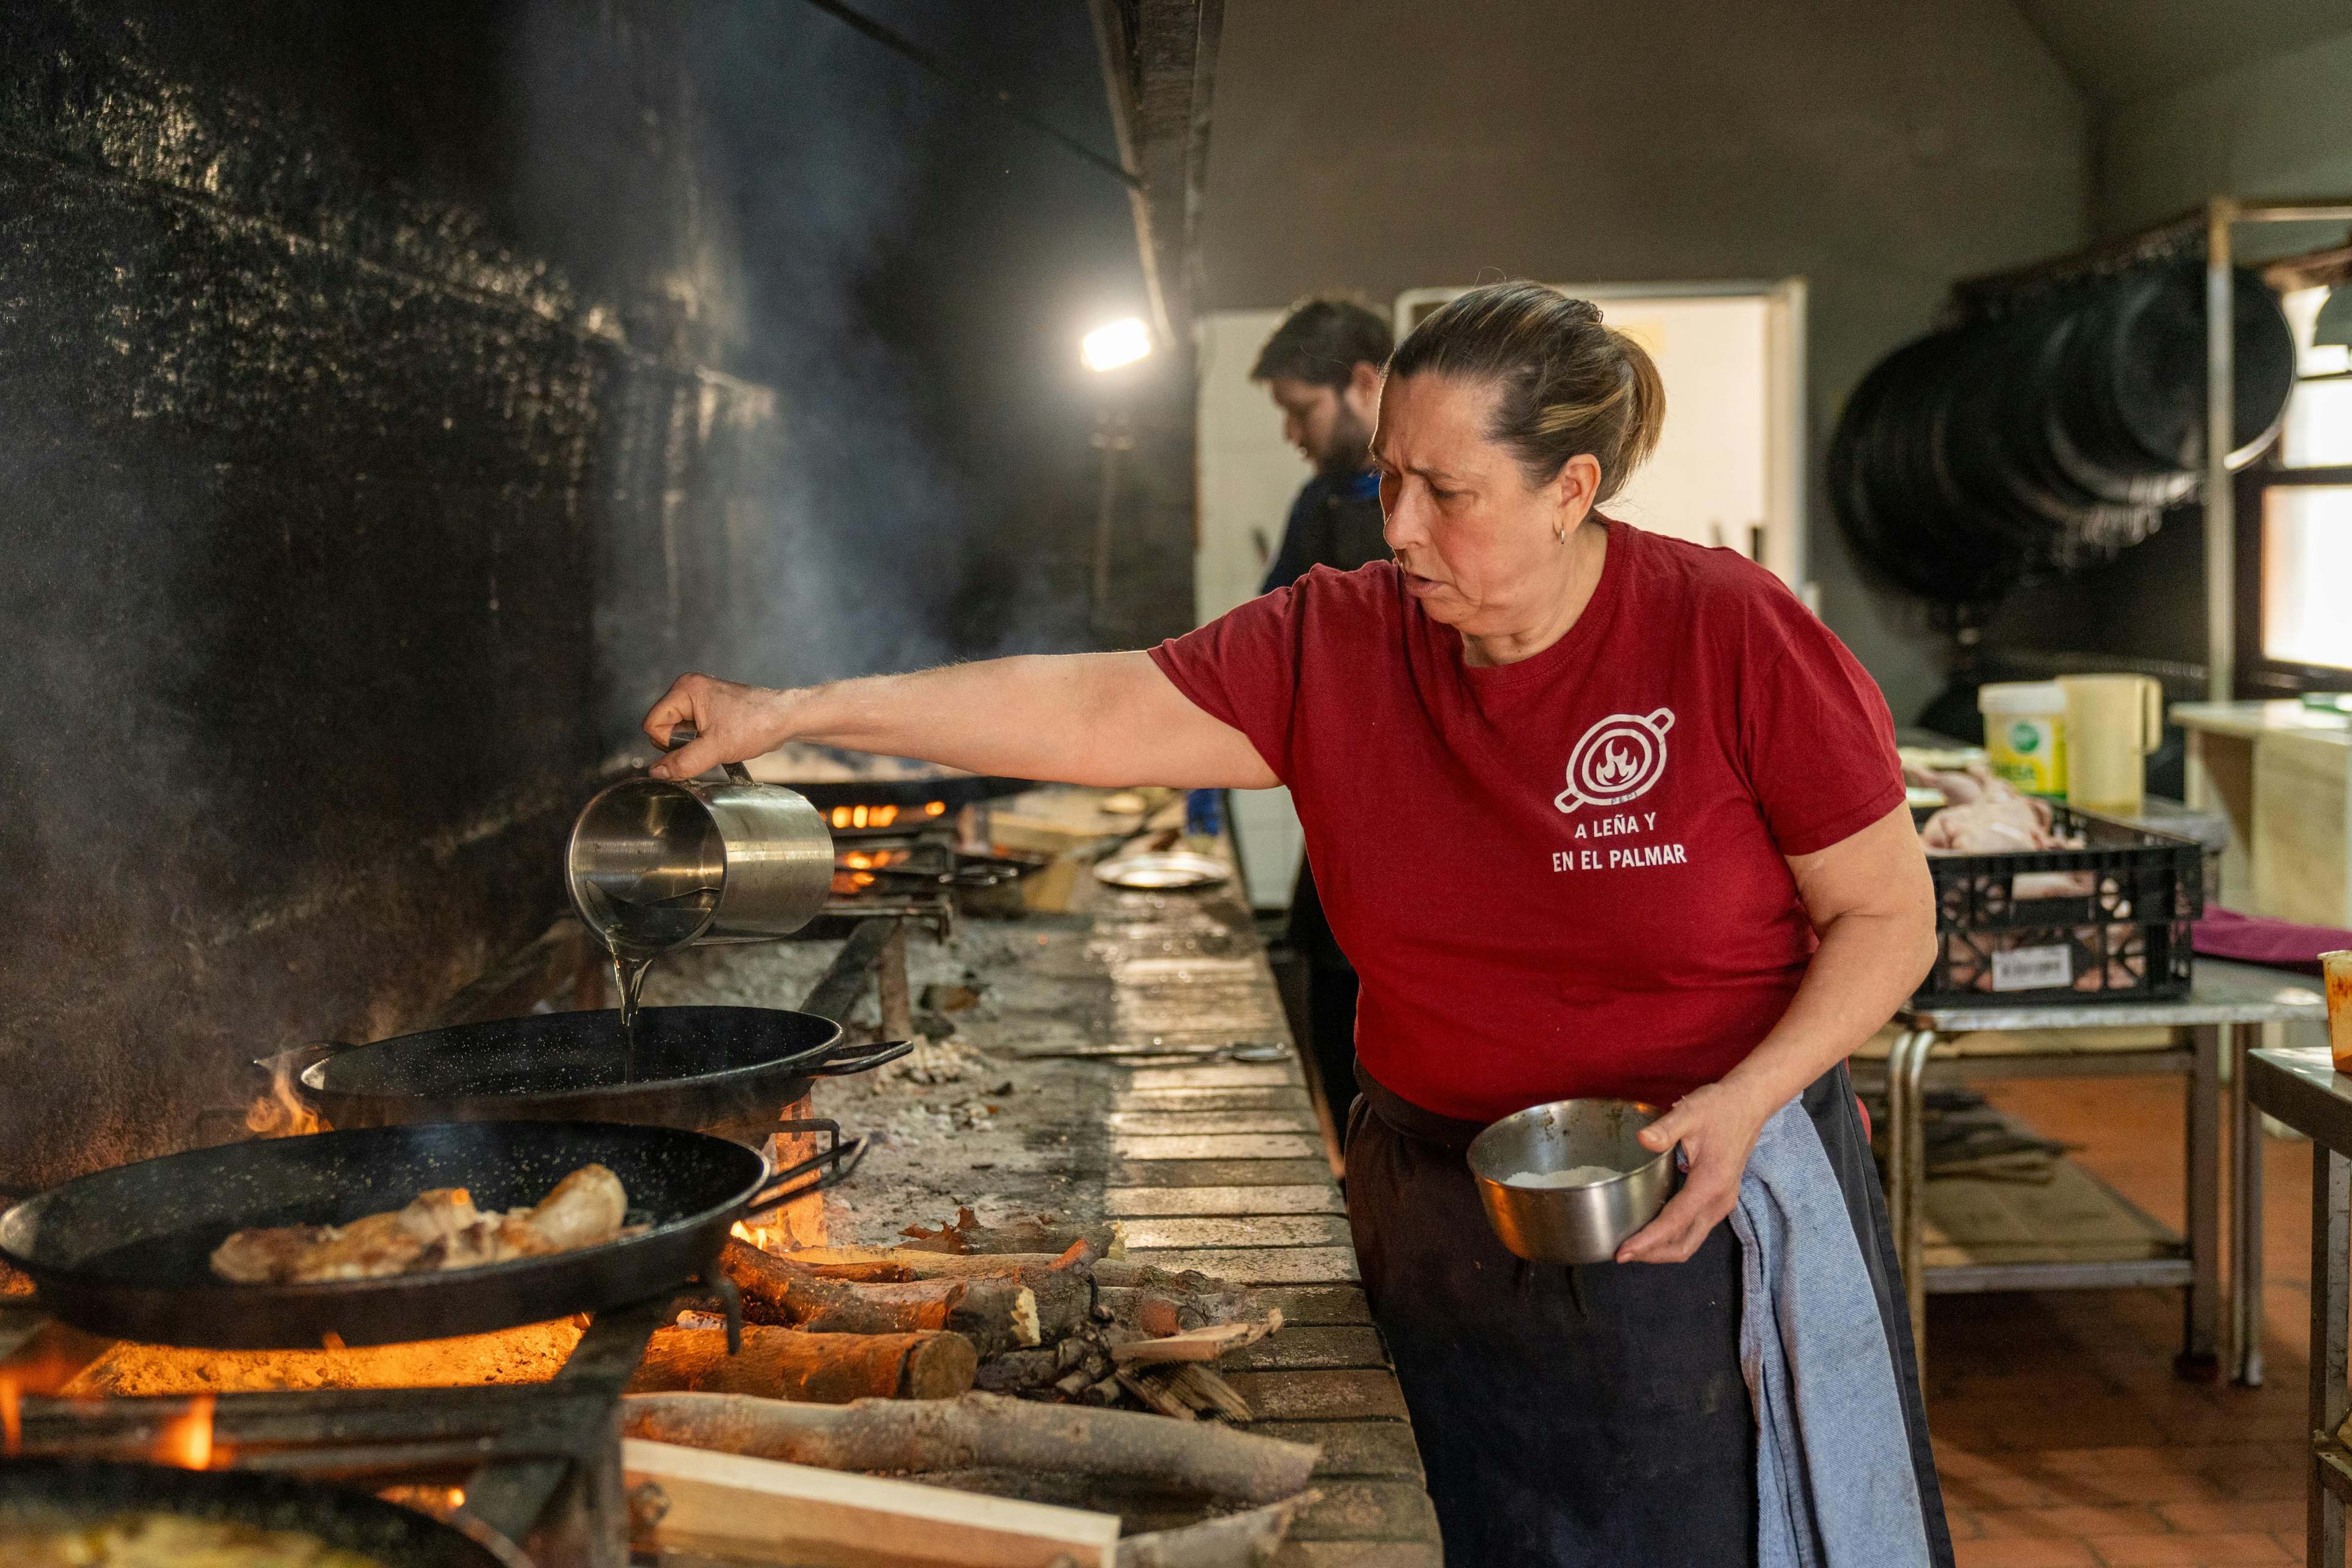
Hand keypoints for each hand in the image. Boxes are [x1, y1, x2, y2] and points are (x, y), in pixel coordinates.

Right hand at [643, 673, 791, 779]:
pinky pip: (693, 732)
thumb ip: (683, 762)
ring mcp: (700, 699)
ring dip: (696, 745)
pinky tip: (722, 740)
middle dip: (684, 743)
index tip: (696, 743)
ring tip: (719, 740)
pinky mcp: (710, 709)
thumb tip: (657, 772)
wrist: (786, 719)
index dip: (669, 742)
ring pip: (679, 733)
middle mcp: (689, 690)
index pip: (653, 724)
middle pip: (664, 729)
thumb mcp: (715, 748)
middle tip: (711, 741)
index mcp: (685, 689)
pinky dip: (704, 742)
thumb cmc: (756, 724)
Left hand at [1613, 1079, 1772, 1264]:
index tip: (1623, 1252)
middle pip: (1685, 1244)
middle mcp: (1719, 1201)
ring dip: (1663, 1248)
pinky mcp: (1719, 1199)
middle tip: (1622, 1252)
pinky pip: (1695, 1228)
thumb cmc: (1719, 1107)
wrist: (1748, 1103)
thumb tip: (1642, 1139)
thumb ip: (1665, 1128)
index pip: (1674, 1223)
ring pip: (1691, 1240)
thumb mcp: (1690, 1113)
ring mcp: (1722, 1202)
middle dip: (1654, 1254)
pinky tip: (1652, 1227)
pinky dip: (1673, 1235)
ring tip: (1633, 1244)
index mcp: (1710, 1185)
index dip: (1647, 1241)